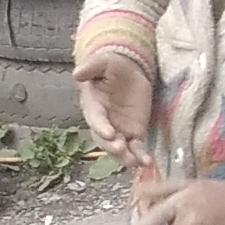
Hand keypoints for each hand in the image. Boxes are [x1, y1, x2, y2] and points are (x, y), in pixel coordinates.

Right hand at [74, 49, 155, 167]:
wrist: (129, 70)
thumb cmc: (113, 66)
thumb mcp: (103, 62)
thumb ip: (92, 67)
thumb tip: (77, 73)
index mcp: (93, 106)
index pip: (95, 119)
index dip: (101, 127)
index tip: (109, 133)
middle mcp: (104, 123)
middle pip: (105, 140)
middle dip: (112, 147)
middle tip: (121, 149)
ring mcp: (119, 130)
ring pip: (119, 149)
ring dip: (125, 157)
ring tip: (135, 162)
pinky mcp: (134, 133)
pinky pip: (136, 148)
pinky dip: (141, 157)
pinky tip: (147, 162)